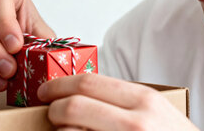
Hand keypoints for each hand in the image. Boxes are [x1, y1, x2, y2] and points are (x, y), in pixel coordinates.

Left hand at [37, 74, 197, 130]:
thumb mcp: (157, 111)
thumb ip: (125, 100)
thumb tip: (82, 93)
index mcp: (143, 100)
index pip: (88, 82)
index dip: (59, 85)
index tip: (47, 91)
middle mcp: (134, 121)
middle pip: (73, 105)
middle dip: (53, 108)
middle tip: (49, 112)